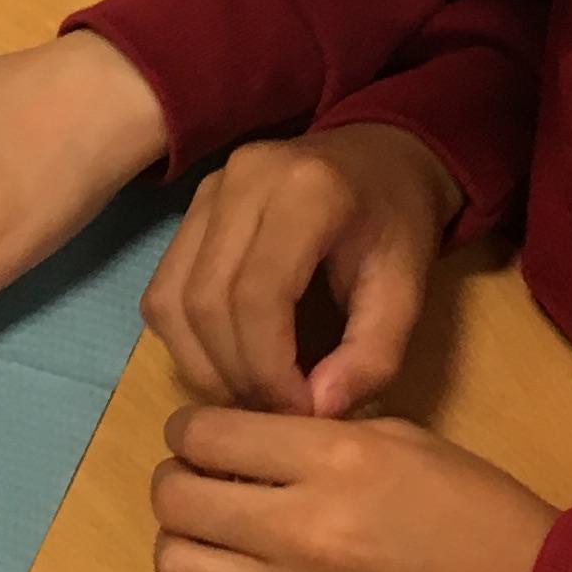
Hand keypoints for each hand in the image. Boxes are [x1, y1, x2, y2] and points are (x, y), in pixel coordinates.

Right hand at [142, 123, 458, 418]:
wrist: (381, 159)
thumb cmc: (397, 226)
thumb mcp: (408, 292)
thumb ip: (373, 355)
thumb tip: (317, 412)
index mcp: (307, 192)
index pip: (257, 296)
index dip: (269, 369)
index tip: (300, 411)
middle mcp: (243, 180)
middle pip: (206, 302)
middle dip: (236, 375)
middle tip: (275, 413)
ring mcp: (207, 191)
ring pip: (171, 300)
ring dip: (203, 364)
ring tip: (251, 394)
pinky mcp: (188, 209)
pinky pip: (163, 290)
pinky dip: (186, 341)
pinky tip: (227, 361)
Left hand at [149, 404, 556, 571]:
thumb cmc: (479, 514)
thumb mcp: (407, 440)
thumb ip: (320, 433)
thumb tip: (252, 436)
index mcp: (334, 460)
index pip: (205, 435)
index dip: (190, 428)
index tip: (201, 434)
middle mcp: (300, 530)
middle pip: (175, 500)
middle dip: (177, 479)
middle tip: (203, 478)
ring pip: (177, 566)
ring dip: (185, 541)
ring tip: (216, 532)